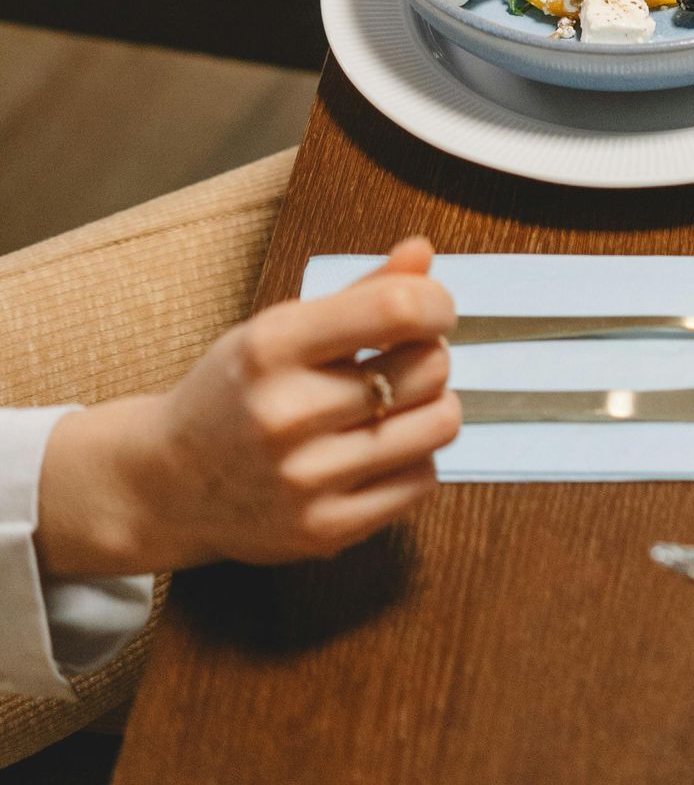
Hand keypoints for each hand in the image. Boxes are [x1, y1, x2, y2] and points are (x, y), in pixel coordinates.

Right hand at [36, 240, 458, 577]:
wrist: (166, 484)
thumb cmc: (235, 391)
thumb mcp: (279, 328)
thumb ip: (359, 292)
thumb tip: (423, 252)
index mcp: (271, 347)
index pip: (395, 309)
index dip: (436, 302)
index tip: (434, 309)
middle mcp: (285, 414)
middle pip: (427, 368)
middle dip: (430, 355)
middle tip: (403, 360)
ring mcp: (303, 480)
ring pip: (436, 425)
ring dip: (433, 406)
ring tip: (398, 404)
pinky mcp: (321, 532)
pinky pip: (421, 481)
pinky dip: (416, 458)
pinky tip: (381, 449)